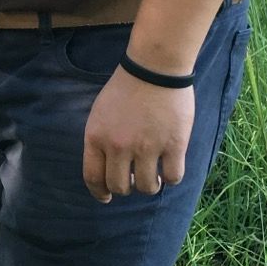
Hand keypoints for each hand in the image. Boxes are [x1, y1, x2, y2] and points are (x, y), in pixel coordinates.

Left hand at [83, 69, 194, 202]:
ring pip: (146, 187)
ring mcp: (147, 147)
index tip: (106, 197)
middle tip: (133, 180)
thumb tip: (107, 168)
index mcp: (96, 138)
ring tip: (152, 177)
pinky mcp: (174, 144)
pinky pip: (172, 177)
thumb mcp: (99, 114)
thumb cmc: (125, 88)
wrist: (154, 68)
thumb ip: (99, 140)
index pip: (93, 177)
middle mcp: (119, 146)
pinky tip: (169, 170)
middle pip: (119, 186)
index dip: (99, 192)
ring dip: (149, 186)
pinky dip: (170, 178)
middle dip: (125, 188)